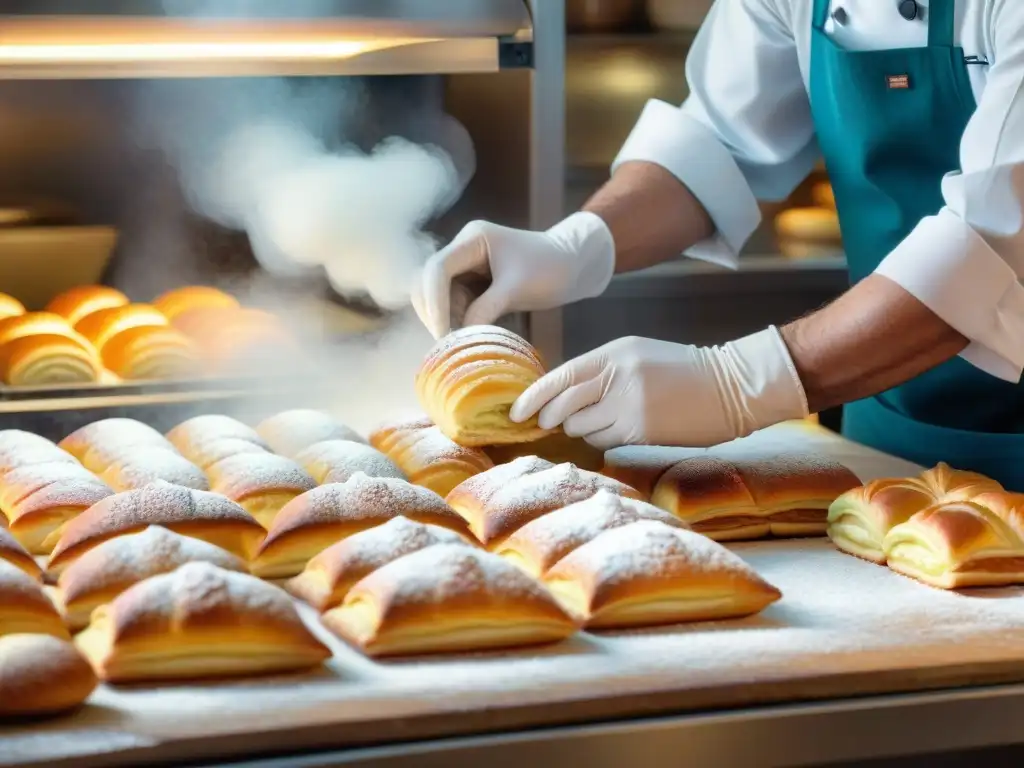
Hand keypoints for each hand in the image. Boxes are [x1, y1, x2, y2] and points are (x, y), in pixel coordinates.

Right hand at [411, 212, 615, 338]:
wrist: (573, 266)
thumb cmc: (551, 268)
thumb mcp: (518, 289)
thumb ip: (486, 309)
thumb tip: (458, 336)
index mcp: (473, 239)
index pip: (438, 268)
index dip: (434, 302)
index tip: (442, 332)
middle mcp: (463, 250)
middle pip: (428, 282)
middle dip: (433, 312)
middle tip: (445, 343)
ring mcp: (466, 267)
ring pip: (437, 296)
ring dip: (444, 320)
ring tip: (457, 344)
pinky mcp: (472, 284)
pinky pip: (453, 304)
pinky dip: (456, 321)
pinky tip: (465, 338)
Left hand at [509, 328, 808, 449]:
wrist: (732, 386)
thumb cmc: (683, 370)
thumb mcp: (637, 355)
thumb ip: (600, 371)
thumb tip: (560, 396)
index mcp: (614, 353)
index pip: (560, 376)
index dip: (534, 396)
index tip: (516, 411)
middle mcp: (617, 377)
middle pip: (563, 405)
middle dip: (550, 418)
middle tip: (547, 423)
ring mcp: (629, 405)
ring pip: (581, 427)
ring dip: (582, 429)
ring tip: (605, 420)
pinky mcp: (642, 431)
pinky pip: (604, 441)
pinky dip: (603, 439)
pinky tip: (621, 429)